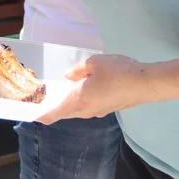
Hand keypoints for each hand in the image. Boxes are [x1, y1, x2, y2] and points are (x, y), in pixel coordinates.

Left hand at [37, 55, 152, 124]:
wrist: (147, 84)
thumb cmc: (118, 72)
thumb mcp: (94, 63)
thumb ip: (78, 70)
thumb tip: (69, 76)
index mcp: (78, 101)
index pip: (54, 114)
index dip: (41, 115)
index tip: (32, 113)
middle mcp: (86, 111)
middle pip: (65, 112)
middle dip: (55, 105)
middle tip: (47, 93)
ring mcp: (99, 112)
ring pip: (78, 109)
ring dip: (71, 101)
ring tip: (66, 87)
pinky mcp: (110, 108)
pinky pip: (90, 106)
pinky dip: (84, 99)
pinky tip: (88, 86)